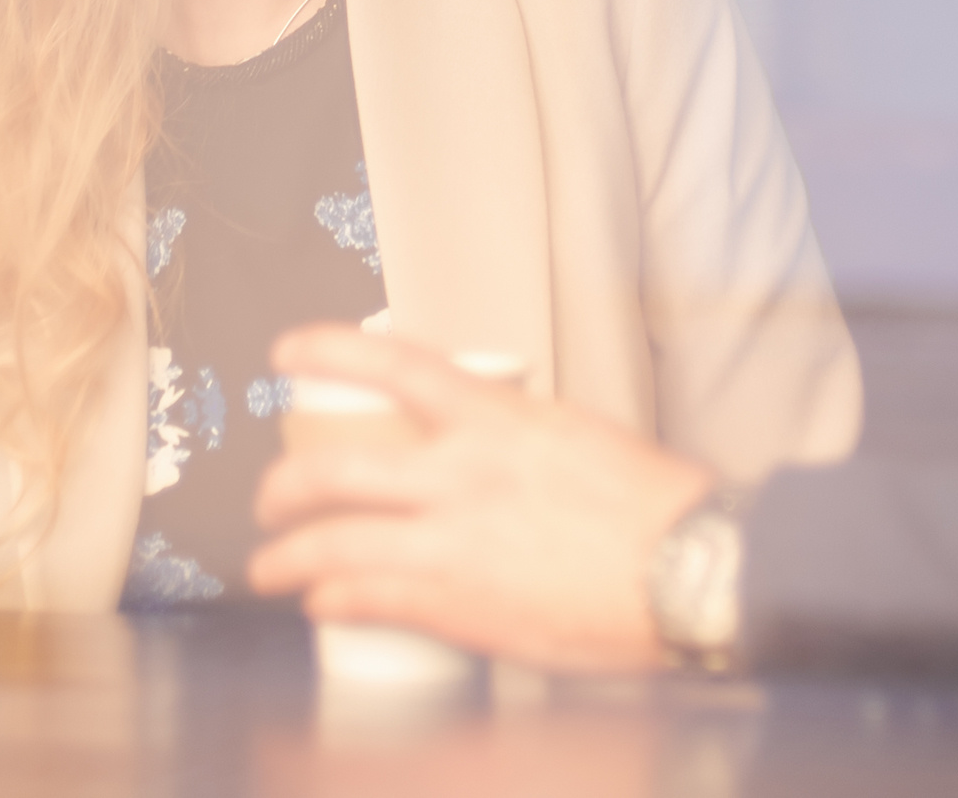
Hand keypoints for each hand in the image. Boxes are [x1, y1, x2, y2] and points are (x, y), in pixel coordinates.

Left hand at [247, 325, 715, 673]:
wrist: (687, 573)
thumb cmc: (651, 507)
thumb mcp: (572, 438)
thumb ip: (511, 439)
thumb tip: (479, 448)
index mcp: (496, 419)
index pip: (391, 365)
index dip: (326, 350)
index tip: (286, 350)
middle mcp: (462, 473)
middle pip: (335, 467)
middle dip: (284, 485)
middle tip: (270, 497)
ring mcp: (453, 542)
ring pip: (334, 541)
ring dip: (287, 556)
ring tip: (270, 567)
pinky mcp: (457, 606)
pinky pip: (367, 599)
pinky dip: (332, 601)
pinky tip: (322, 606)